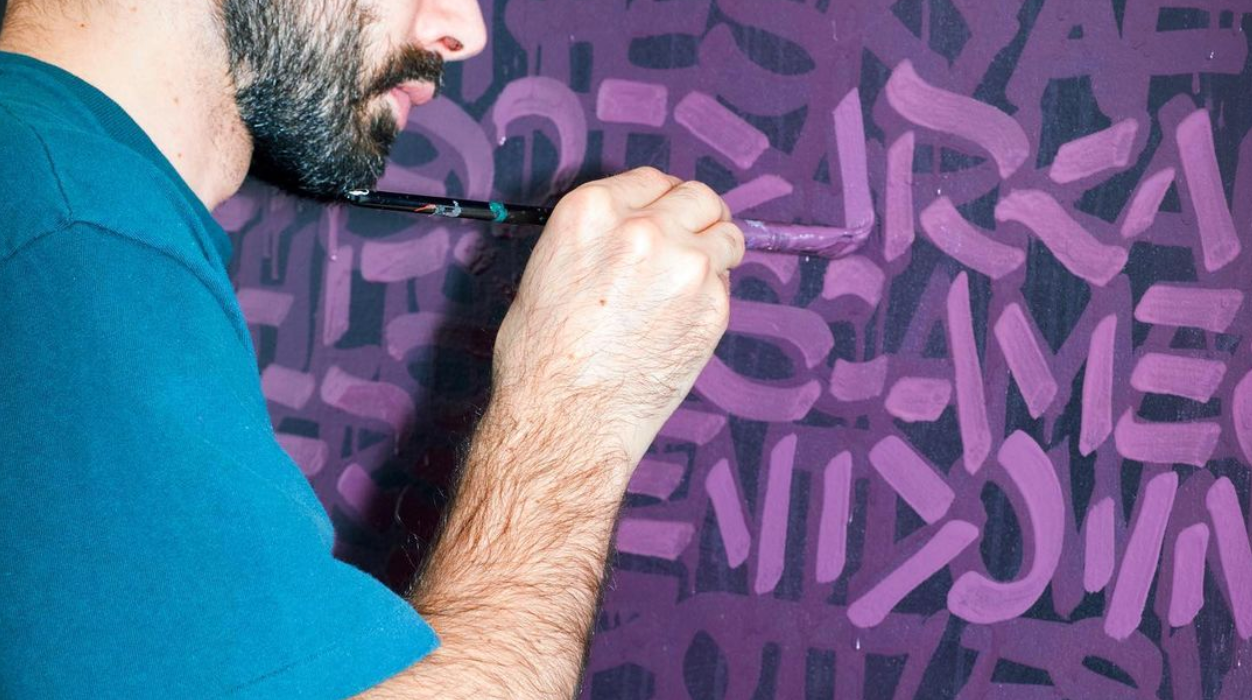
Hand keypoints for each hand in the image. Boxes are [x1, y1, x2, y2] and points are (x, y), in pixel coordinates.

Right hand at [491, 167, 744, 468]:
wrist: (565, 420)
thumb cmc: (543, 358)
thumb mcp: (549, 269)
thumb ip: (598, 238)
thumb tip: (631, 232)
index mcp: (593, 212)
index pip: (649, 179)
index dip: (659, 197)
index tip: (665, 212)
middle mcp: (645, 229)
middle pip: (697, 196)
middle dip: (695, 215)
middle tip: (690, 237)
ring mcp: (687, 267)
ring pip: (726, 234)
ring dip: (714, 248)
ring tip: (692, 278)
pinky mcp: (714, 307)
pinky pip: (726, 283)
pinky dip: (711, 294)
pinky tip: (682, 319)